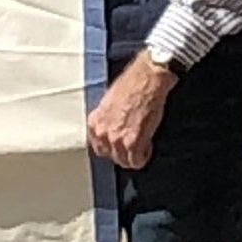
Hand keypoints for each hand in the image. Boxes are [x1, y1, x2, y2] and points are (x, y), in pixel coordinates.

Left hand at [88, 54, 176, 168]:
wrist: (147, 79)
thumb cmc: (131, 84)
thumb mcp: (110, 101)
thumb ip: (107, 119)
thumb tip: (111, 127)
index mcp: (94, 121)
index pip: (97, 146)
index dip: (110, 146)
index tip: (118, 143)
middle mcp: (102, 132)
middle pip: (109, 155)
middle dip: (121, 152)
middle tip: (131, 145)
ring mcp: (116, 139)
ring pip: (123, 161)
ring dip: (133, 156)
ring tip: (141, 145)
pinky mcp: (133, 143)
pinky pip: (136, 162)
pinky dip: (143, 157)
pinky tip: (147, 146)